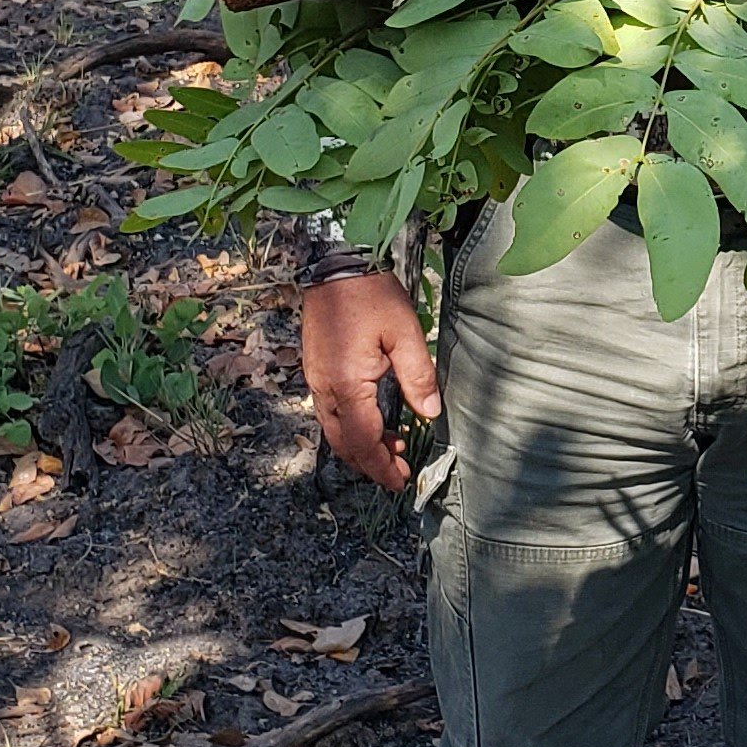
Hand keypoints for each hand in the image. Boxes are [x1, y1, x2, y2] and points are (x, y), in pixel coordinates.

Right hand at [301, 270, 441, 491]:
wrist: (336, 266)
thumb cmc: (372, 296)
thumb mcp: (405, 333)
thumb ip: (418, 377)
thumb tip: (430, 414)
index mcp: (346, 384)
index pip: (363, 441)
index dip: (382, 466)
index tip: (400, 481)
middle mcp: (325, 389)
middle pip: (344, 443)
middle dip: (370, 463)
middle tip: (398, 472)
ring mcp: (316, 380)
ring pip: (334, 430)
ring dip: (360, 446)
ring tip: (392, 448)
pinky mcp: (316, 370)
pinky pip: (330, 413)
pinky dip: (350, 427)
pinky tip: (372, 421)